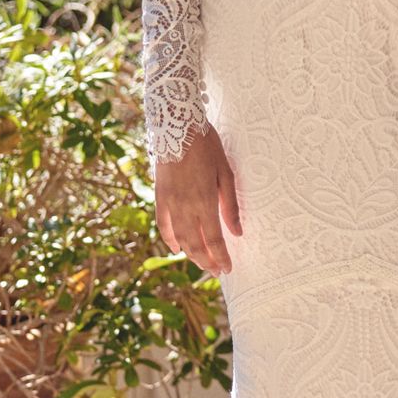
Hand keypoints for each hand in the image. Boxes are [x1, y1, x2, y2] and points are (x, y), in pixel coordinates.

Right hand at [155, 124, 242, 277]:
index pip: (213, 240)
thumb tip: (237, 232)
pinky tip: (177, 248)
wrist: (176, 126)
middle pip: (195, 244)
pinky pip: (163, 224)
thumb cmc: (207, 146)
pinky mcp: (160, 196)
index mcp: (204, 201)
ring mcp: (170, 203)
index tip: (228, 269)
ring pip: (179, 238)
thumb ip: (230, 205)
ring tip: (202, 263)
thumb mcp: (226, 173)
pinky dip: (170, 239)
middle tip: (217, 271)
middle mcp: (185, 207)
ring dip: (191, 254)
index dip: (220, 257)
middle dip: (207, 261)